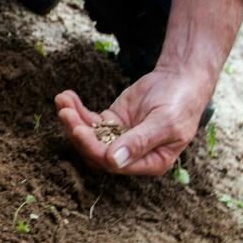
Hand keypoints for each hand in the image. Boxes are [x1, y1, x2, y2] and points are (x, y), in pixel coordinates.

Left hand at [55, 65, 213, 174]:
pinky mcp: (111, 122)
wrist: (181, 79)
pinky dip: (76, 109)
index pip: (114, 163)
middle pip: (95, 151)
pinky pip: (89, 120)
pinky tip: (66, 96)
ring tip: (62, 100)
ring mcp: (118, 138)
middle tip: (65, 112)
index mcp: (149, 162)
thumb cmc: (180, 103)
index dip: (93, 148)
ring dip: (72, 120)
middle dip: (77, 132)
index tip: (79, 130)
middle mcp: (131, 155)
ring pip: (89, 135)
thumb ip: (140, 142)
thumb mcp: (165, 123)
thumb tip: (113, 161)